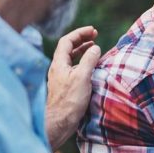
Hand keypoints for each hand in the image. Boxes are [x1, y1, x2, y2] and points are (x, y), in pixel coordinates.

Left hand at [46, 25, 99, 149]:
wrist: (59, 121)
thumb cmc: (70, 100)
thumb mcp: (82, 77)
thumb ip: (89, 60)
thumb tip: (95, 48)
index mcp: (59, 63)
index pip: (67, 41)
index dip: (80, 33)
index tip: (93, 30)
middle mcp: (58, 68)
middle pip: (68, 48)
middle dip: (81, 40)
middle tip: (95, 35)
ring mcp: (61, 77)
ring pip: (71, 58)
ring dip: (82, 51)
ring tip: (94, 47)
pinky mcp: (65, 86)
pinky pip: (74, 68)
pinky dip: (83, 62)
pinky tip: (91, 67)